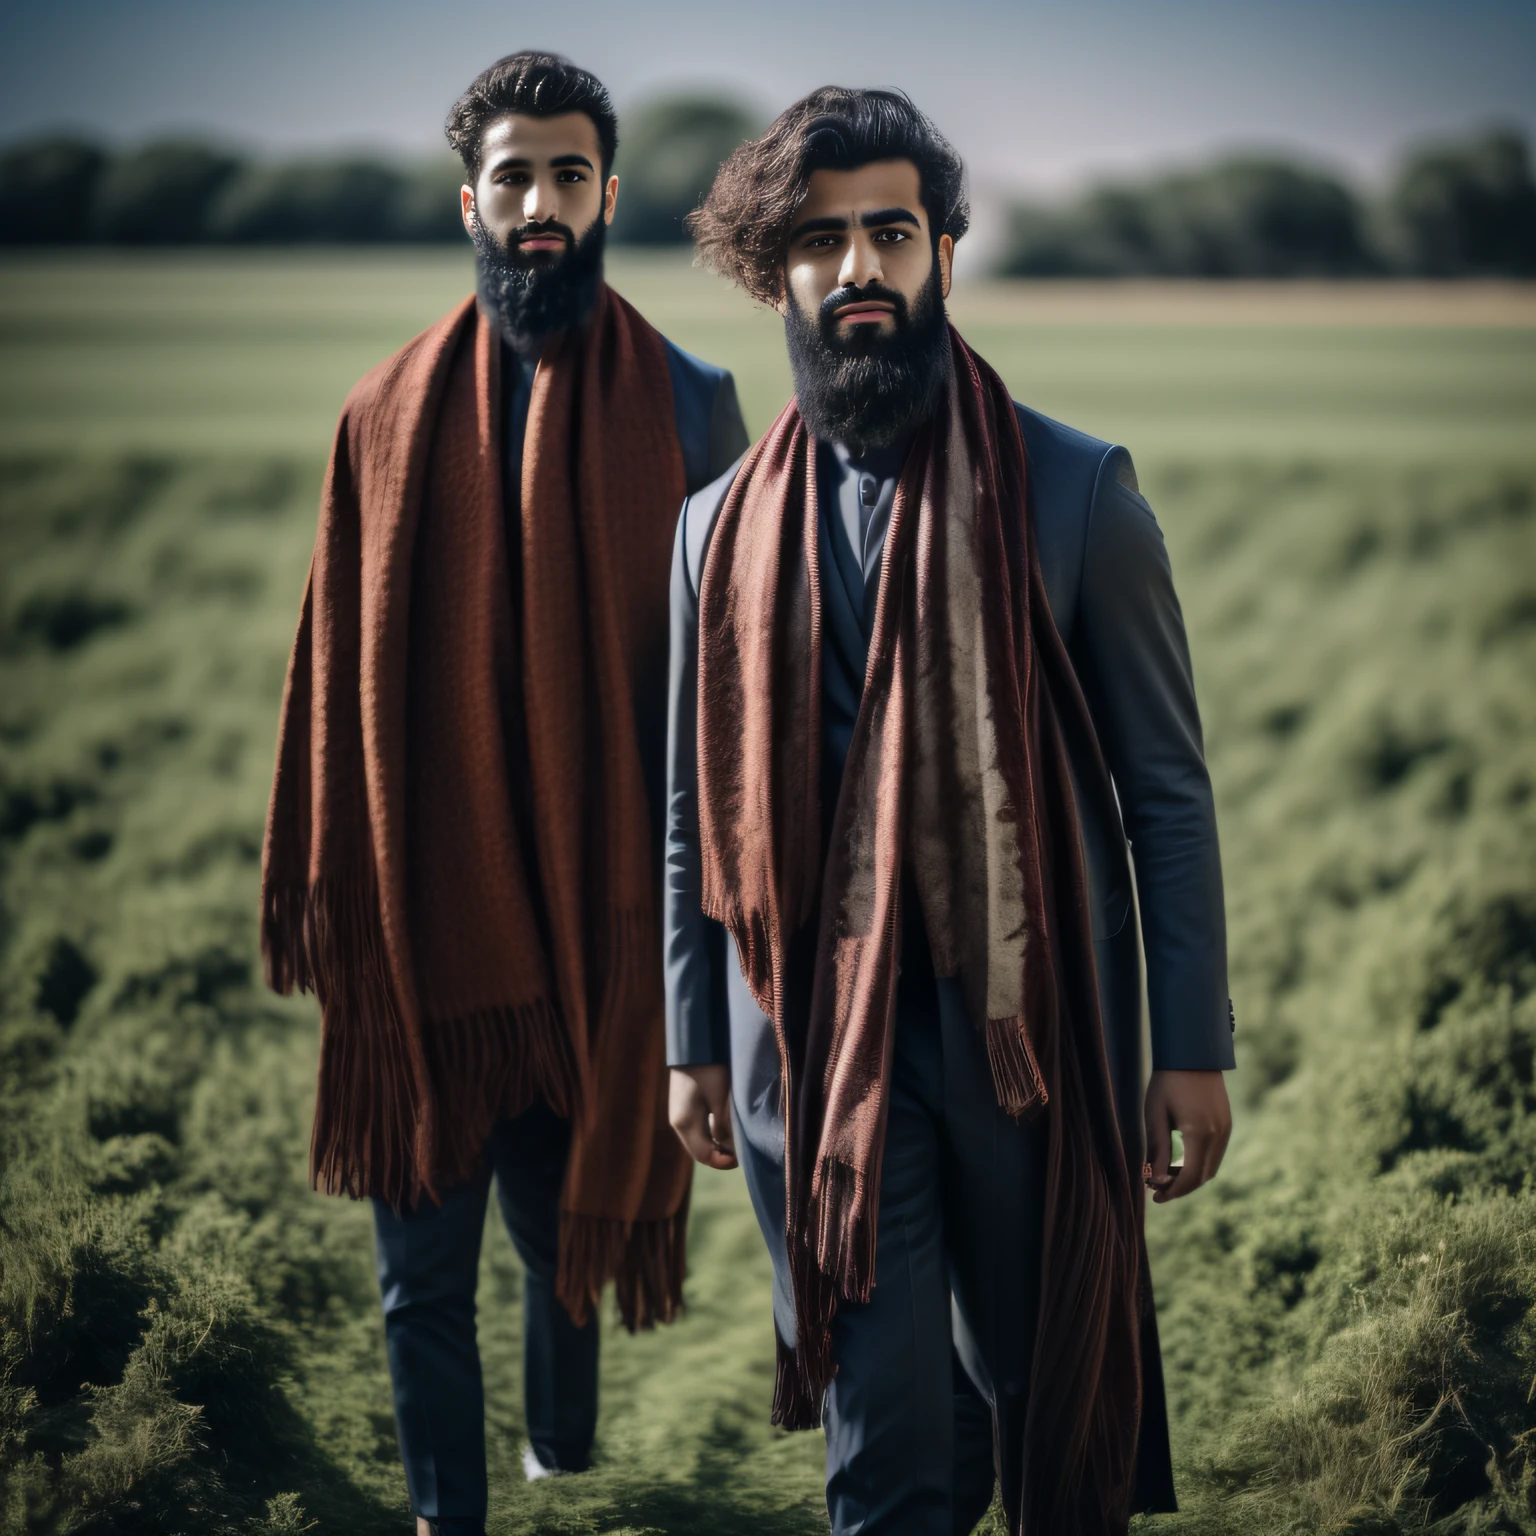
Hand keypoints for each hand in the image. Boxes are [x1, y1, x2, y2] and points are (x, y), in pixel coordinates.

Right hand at [668, 1065, 737, 1169]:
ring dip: (716, 1146)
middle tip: (742, 1153)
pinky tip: (726, 1129)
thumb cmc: (708, 1068)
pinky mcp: (683, 1107)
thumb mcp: (720, 1097)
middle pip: (699, 1151)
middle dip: (720, 1156)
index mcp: (685, 1123)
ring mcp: (679, 1115)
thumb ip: (724, 1125)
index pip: (703, 1155)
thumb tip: (732, 1148)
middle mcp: (678, 1123)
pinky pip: (698, 1130)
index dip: (723, 1162)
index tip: (742, 1159)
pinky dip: (712, 1135)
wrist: (693, 1044)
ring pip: (699, 1141)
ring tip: (737, 1142)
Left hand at [1143, 1069, 1230, 1203]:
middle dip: (1182, 1188)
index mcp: (1199, 1134)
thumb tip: (1157, 1180)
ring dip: (1191, 1177)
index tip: (1155, 1198)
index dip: (1174, 1192)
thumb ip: (1158, 1150)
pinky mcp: (1227, 1123)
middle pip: (1203, 1176)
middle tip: (1158, 1189)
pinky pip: (1216, 1153)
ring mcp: (1225, 1129)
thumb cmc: (1167, 1081)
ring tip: (1167, 1175)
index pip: (1191, 1178)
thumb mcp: (1155, 1115)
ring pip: (1211, 1167)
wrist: (1192, 1054)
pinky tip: (1181, 1160)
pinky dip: (1200, 1163)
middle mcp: (1218, 1135)